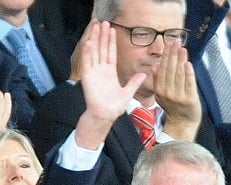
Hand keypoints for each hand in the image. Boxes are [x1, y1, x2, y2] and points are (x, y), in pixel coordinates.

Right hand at [75, 22, 145, 149]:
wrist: (105, 115)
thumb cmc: (114, 106)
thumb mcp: (128, 92)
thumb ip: (134, 82)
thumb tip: (144, 74)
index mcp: (110, 72)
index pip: (111, 53)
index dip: (111, 41)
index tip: (112, 30)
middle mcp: (101, 70)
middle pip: (101, 49)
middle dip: (102, 36)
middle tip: (103, 22)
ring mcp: (94, 73)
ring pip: (94, 52)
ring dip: (94, 40)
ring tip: (95, 27)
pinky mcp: (88, 78)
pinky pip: (87, 63)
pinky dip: (87, 54)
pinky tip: (88, 43)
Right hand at [153, 42, 201, 140]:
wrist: (182, 124)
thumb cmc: (173, 108)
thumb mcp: (161, 95)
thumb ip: (157, 80)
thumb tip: (154, 66)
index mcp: (160, 90)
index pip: (163, 69)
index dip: (166, 55)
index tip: (169, 44)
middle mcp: (168, 93)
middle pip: (170, 70)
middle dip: (173, 54)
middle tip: (176, 42)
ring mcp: (179, 97)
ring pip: (179, 75)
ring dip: (181, 60)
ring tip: (182, 49)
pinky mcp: (190, 100)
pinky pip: (189, 84)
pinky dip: (189, 73)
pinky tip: (188, 63)